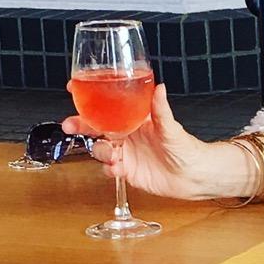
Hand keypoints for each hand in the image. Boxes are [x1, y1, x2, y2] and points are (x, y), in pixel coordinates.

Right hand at [69, 83, 224, 198]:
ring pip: (100, 149)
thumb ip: (161, 109)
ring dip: (101, 151)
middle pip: (95, 126)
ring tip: (113, 156)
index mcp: (134, 118)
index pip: (107, 105)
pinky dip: (108, 169)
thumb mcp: (171, 127)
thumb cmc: (186, 148)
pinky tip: (117, 169)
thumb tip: (160, 87)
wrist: (193, 176)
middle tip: (70, 125)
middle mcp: (126, 134)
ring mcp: (125, 152)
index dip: (89, 97)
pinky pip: (108, 169)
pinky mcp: (127, 171)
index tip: (73, 88)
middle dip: (79, 124)